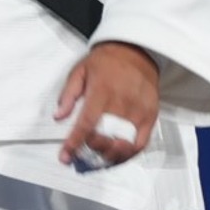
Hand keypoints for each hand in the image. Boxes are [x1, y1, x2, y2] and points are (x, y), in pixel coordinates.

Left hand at [54, 41, 160, 170]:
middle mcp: (122, 104)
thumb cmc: (106, 62)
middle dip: (91, 151)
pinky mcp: (151, 116)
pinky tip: (116, 156)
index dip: (74, 143)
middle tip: (82, 153)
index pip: (87, 124)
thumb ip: (68, 95)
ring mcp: (139, 112)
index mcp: (102, 92)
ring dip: (109, 156)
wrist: (136, 51)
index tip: (65, 157)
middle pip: (107, 138)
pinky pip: (140, 144)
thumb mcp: (79, 71)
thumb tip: (58, 117)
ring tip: (97, 157)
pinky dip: (128, 155)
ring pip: (124, 145)